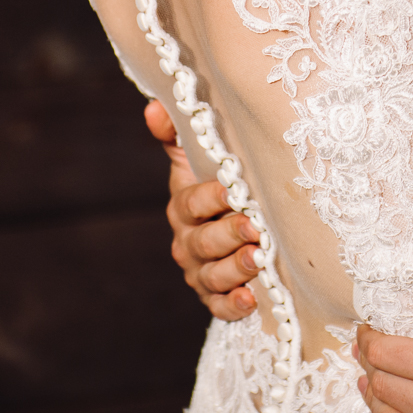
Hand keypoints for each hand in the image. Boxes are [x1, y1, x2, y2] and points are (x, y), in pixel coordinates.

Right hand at [145, 100, 259, 318]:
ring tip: (259, 261)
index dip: (210, 197)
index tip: (233, 190)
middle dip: (229, 235)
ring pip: (212, 275)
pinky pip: (219, 306)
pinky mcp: (214, 296)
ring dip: (235, 269)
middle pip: (203, 242)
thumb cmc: (217, 184)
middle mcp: (187, 241)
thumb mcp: (196, 157)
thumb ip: (177, 134)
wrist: (231, 227)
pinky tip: (251, 299)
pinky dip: (233, 305)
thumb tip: (154, 107)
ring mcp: (200, 272)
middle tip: (256, 228)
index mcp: (183, 207)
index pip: (191, 203)